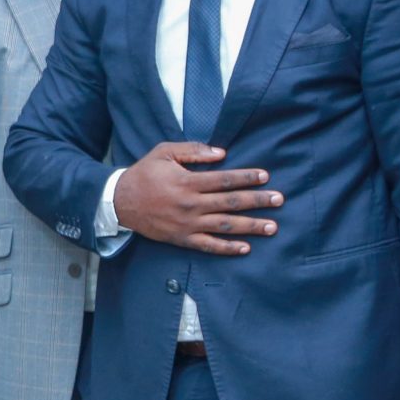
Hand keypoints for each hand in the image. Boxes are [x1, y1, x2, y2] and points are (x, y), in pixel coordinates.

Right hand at [110, 143, 281, 255]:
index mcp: (187, 181)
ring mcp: (187, 224)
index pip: (224, 179)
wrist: (120, 202)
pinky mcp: (182, 239)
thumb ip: (193, 151)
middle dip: (257, 201)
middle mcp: (191, 204)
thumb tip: (222, 153)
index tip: (266, 176)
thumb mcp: (164, 152)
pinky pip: (208, 246)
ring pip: (225, 226)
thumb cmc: (144, 174)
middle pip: (230, 203)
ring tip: (272, 226)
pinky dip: (227, 248)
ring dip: (250, 226)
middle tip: (280, 200)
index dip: (246, 177)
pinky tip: (245, 248)